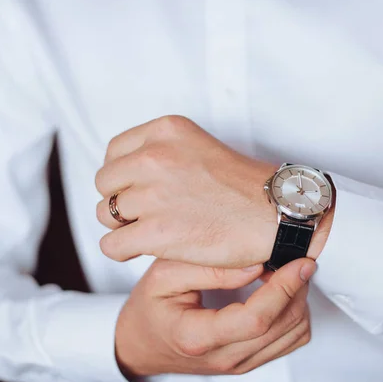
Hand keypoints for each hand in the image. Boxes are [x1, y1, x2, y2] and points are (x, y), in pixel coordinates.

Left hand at [95, 115, 332, 267]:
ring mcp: (154, 195)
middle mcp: (155, 157)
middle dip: (122, 201)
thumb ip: (162, 154)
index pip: (114, 153)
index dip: (124, 177)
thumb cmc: (245, 186)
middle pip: (105, 184)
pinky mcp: (157, 233)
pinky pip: (111, 245)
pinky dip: (123, 251)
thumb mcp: (200, 146)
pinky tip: (144, 249)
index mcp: (166, 130)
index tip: (140, 190)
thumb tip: (125, 181)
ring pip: (105, 214)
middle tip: (148, 213)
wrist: (278, 214)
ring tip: (152, 231)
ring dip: (124, 227)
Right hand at [115, 258, 314, 376]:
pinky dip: (294, 314)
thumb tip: (256, 266)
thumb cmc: (150, 307)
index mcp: (198, 336)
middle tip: (294, 258)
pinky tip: (280, 293)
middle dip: (297, 287)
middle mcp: (224, 357)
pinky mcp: (250, 362)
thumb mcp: (164, 275)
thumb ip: (210, 269)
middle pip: (282, 326)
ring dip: (298, 300)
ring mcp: (239, 364)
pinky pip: (290, 341)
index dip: (284, 288)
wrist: (142, 344)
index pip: (256, 319)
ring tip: (284, 273)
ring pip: (293, 334)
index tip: (298, 262)